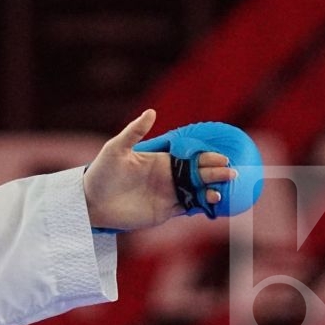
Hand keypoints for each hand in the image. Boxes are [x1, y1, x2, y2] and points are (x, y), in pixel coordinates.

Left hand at [83, 110, 243, 231]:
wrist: (92, 202)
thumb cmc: (102, 172)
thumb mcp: (116, 149)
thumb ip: (134, 132)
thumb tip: (151, 112)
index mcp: (161, 160)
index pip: (189, 157)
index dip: (206, 157)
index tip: (221, 157)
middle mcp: (168, 177)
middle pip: (198, 173)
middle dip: (216, 172)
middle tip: (232, 172)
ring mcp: (167, 194)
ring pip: (197, 191)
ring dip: (212, 190)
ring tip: (223, 191)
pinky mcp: (164, 212)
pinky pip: (187, 208)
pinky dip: (201, 205)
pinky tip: (211, 203)